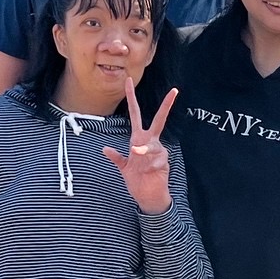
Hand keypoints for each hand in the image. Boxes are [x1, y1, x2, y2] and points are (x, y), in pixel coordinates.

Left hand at [101, 79, 177, 215]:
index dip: (131, 98)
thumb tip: (104, 149)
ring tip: (141, 166)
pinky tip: (149, 173)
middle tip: (174, 91)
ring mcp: (158, 151)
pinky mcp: (163, 161)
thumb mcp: (123, 167)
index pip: (136, 114)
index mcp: (138, 139)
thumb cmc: (137, 180)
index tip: (128, 81)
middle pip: (158, 120)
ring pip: (150, 146)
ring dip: (143, 155)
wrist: (147, 196)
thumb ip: (116, 157)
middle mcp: (150, 142)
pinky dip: (149, 168)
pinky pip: (155, 160)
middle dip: (166, 106)